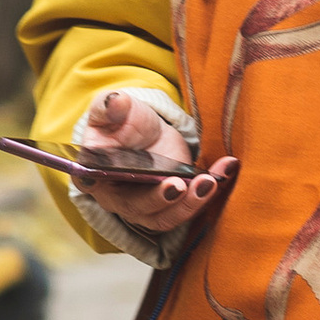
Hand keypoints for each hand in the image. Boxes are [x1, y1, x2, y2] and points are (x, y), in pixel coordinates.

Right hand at [75, 86, 234, 232]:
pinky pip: (190, 206)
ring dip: (190, 203)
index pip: (93, 183)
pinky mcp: (174, 204)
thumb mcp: (113, 108)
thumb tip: (115, 102)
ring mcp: (147, 206)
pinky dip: (210, 191)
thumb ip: (110, 106)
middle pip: (137, 207)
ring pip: (166, 217)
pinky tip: (226, 168)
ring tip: (208, 182)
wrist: (145, 130)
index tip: (112, 180)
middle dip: (159, 198)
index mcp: (95, 174)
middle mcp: (118, 198)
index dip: (104, 186)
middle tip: (178, 185)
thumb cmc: (121, 121)